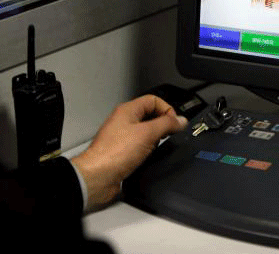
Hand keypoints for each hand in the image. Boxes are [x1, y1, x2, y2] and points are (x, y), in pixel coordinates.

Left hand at [71, 95, 187, 211]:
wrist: (98, 176)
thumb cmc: (115, 153)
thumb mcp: (147, 133)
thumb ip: (166, 124)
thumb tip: (181, 120)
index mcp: (127, 110)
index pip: (153, 100)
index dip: (167, 109)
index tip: (175, 123)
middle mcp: (124, 121)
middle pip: (150, 116)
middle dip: (162, 125)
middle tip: (168, 135)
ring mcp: (122, 137)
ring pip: (146, 132)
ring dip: (155, 139)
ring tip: (155, 147)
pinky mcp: (122, 152)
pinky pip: (140, 147)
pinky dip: (148, 151)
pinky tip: (148, 157)